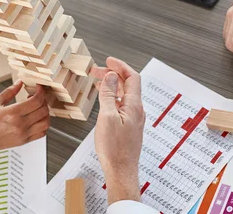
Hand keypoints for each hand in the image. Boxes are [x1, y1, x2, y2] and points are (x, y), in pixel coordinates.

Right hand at [0, 82, 49, 171]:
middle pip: (43, 110)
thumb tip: (20, 83)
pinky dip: (42, 125)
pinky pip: (41, 133)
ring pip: (45, 122)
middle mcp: (20, 125)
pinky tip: (35, 118)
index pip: (36, 100)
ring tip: (36, 108)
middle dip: (43, 100)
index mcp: (13, 113)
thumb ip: (10, 92)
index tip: (39, 87)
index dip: (41, 92)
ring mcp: (23, 135)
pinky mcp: (23, 142)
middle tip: (36, 96)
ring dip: (45, 113)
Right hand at [90, 58, 144, 204]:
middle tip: (96, 71)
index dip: (120, 66)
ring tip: (98, 82)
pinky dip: (113, 97)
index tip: (108, 61)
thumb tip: (111, 76)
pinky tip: (104, 100)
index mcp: (134, 105)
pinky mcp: (129, 127)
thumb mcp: (107, 117)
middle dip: (113, 75)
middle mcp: (137, 110)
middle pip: (128, 85)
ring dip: (112, 86)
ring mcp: (134, 119)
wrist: (121, 172)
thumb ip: (109, 95)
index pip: (132, 77)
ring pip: (125, 95)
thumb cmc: (114, 149)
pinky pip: (122, 105)